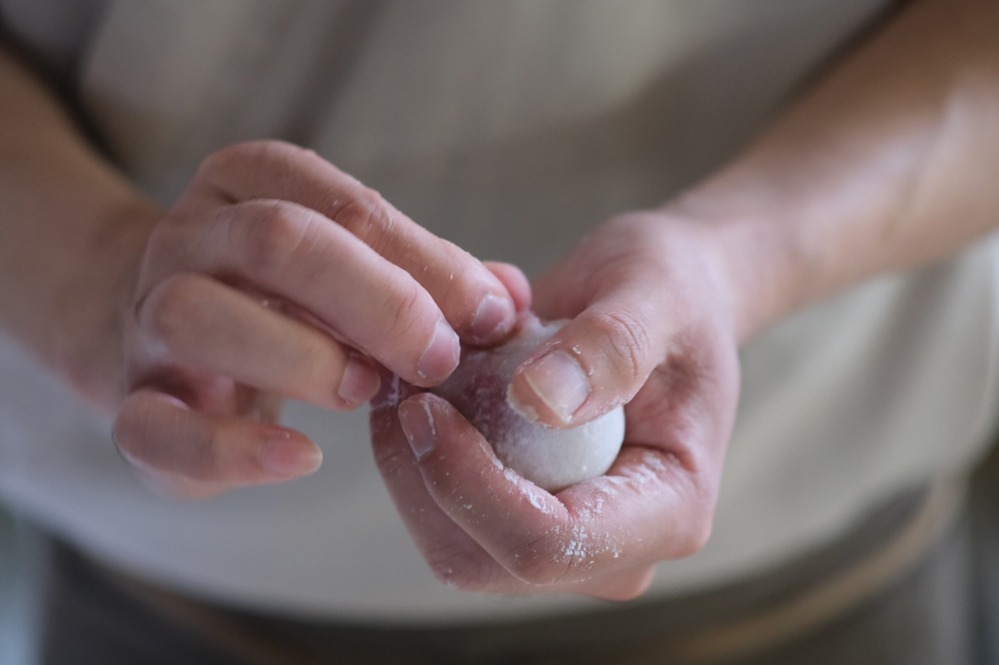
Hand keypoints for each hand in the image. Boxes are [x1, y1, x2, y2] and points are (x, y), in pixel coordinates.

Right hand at [112, 141, 519, 497]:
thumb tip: (511, 301)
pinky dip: (230, 449)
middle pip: (275, 242)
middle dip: (376, 300)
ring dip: (303, 357)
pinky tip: (302, 457)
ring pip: (200, 317)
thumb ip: (430, 277)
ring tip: (368, 390)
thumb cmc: (283, 298)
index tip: (490, 315)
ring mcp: (149, 320)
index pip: (343, 204)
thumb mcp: (354, 266)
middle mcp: (189, 239)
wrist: (161, 335)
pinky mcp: (132, 405)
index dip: (425, 260)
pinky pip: (154, 427)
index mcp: (250, 184)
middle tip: (440, 357)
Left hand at [370, 212, 740, 597]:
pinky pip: (440, 514)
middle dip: (424, 478)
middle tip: (404, 385)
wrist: (660, 300)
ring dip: (410, 465)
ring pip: (448, 543)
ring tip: (417, 376)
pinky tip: (429, 389)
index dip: (471, 487)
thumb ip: (611, 345)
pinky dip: (414, 455)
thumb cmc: (672, 293)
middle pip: (484, 559)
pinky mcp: (521, 517)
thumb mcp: (656, 293)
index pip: (549, 545)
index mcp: (670, 511)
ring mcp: (565, 540)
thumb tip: (539, 402)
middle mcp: (614, 547)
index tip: (424, 407)